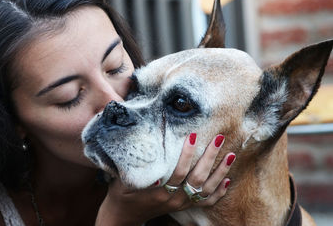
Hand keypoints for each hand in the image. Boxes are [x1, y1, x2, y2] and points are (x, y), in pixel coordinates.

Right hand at [95, 133, 234, 225]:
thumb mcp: (123, 179)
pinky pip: (205, 202)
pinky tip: (227, 181)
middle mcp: (174, 200)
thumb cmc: (121, 194)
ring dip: (220, 173)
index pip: (179, 172)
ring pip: (206, 190)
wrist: (123, 216)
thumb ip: (136, 166)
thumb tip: (147, 145)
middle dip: (210, 158)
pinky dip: (218, 193)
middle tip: (219, 139)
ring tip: (230, 155)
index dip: (187, 155)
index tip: (193, 136)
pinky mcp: (183, 207)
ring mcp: (181, 204)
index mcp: (159, 193)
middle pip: (197, 179)